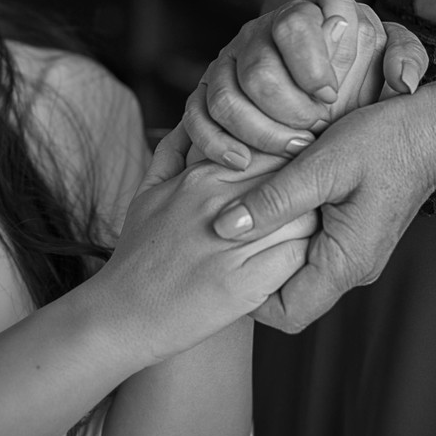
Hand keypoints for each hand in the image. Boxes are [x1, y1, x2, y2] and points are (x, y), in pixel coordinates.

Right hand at [96, 125, 316, 360]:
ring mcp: (232, 242)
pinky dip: (303, 263)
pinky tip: (293, 269)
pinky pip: (297, 259)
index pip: (270, 149)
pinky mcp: (243, 283)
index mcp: (199, 177)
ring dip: (311, 229)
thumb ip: (171, 153)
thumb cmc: (137, 255)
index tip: (299, 180)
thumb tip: (192, 119)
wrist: (120, 315)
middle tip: (315, 209)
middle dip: (310, 193)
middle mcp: (217, 202)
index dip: (293, 163)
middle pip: (294, 179)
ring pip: (304, 217)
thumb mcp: (147, 194)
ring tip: (305, 241)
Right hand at [184, 0, 428, 166]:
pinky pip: (196, 117)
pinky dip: (214, 142)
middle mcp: (253, 36)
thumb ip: (405, 56)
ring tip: (292, 151)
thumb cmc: (356, 63)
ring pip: (223, 96)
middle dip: (287, 107)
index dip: (311, 63)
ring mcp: (225, 66)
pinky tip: (242, 163)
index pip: (293, 24)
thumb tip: (402, 81)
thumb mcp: (387, 51)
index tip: (332, 95)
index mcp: (296, 14)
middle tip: (315, 131)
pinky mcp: (204, 96)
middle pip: (256, 69)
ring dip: (257, 130)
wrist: (314, 71)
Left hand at [209, 86, 435, 332]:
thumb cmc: (385, 142)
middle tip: (225, 239)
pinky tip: (272, 206)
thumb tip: (222, 228)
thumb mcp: (322, 165)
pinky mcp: (355, 238)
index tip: (223, 263)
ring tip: (245, 218)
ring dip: (270, 252)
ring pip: (300, 274)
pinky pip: (313, 252)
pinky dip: (287, 236)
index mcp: (346, 263)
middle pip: (290, 298)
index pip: (286, 315)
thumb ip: (273, 200)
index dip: (249, 299)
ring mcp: (355, 255)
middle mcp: (353, 270)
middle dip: (254, 275)